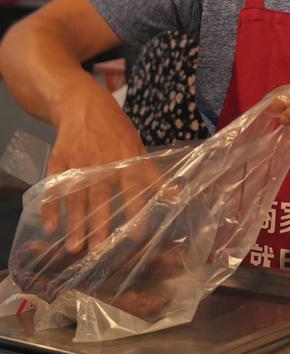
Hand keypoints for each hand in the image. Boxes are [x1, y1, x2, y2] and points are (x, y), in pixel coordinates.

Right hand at [42, 82, 148, 253]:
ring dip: (76, 223)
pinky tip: (49, 227)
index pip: (134, 186)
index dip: (137, 209)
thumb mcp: (137, 145)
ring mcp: (79, 161)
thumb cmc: (115, 129)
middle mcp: (103, 161)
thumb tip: (175, 195)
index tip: (137, 235)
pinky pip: (53, 187)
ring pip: (77, 196)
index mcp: (127, 157)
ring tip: (75, 247)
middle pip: (102, 195)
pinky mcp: (59, 160)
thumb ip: (151, 172)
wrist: (83, 104)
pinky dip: (50, 207)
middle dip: (101, 222)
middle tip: (100, 249)